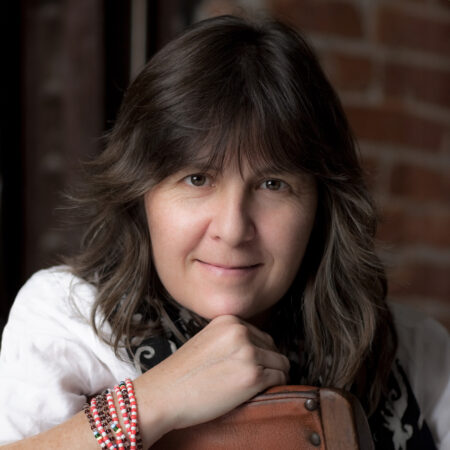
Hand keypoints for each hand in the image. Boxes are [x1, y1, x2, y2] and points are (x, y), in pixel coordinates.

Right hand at [135, 315, 289, 435]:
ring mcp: (248, 353)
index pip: (261, 336)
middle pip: (273, 348)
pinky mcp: (253, 376)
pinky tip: (256, 394)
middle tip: (248, 380)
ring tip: (251, 388)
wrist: (163, 394)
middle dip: (266, 364)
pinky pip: (280, 379)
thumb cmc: (182, 374)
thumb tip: (262, 349)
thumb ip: (232, 338)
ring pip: (281, 364)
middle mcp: (241, 332)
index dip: (258, 354)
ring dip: (272, 377)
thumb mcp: (208, 340)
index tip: (248, 367)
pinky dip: (274, 388)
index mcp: (229, 320)